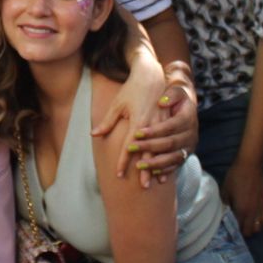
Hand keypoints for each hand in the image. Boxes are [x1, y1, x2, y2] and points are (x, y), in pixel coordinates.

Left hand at [101, 63, 196, 186]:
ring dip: (157, 166)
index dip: (123, 161)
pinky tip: (167, 167)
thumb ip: (107, 122)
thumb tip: (94, 135)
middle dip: (144, 170)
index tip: (118, 175)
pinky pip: (169, 142)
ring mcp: (162, 124)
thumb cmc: (132, 89)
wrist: (152, 75)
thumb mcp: (117, 104)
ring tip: (156, 181)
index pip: (129, 147)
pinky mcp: (169, 122)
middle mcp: (151, 125)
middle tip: (142, 187)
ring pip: (160, 150)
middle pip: (147, 152)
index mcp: (138, 122)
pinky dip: (167, 156)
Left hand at [221, 162, 262, 237]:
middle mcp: (253, 213)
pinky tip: (254, 218)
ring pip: (259, 227)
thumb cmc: (235, 177)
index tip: (229, 230)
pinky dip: (260, 222)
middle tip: (236, 227)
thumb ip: (224, 205)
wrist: (250, 165)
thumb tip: (223, 214)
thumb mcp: (225, 191)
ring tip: (245, 224)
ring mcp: (261, 208)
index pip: (239, 229)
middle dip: (243, 232)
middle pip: (250, 232)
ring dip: (252, 228)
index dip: (233, 231)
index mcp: (241, 210)